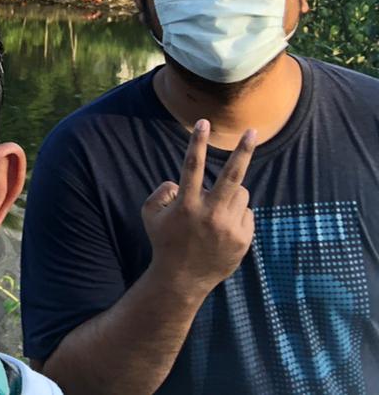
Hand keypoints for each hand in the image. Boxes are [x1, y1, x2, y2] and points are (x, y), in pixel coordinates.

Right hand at [141, 120, 255, 295]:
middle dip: (243, 151)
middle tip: (252, 131)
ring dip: (230, 193)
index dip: (197, 142)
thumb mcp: (151, 215)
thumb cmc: (164, 242)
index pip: (192, 166)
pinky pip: (245, 214)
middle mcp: (210, 214)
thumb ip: (161, 192)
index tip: (203, 122)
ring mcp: (229, 227)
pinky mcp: (243, 239)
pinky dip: (235, 215)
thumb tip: (179, 182)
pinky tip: (222, 229)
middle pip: (232, 175)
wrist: (182, 279)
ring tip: (216, 210)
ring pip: (240, 193)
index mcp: (186, 205)